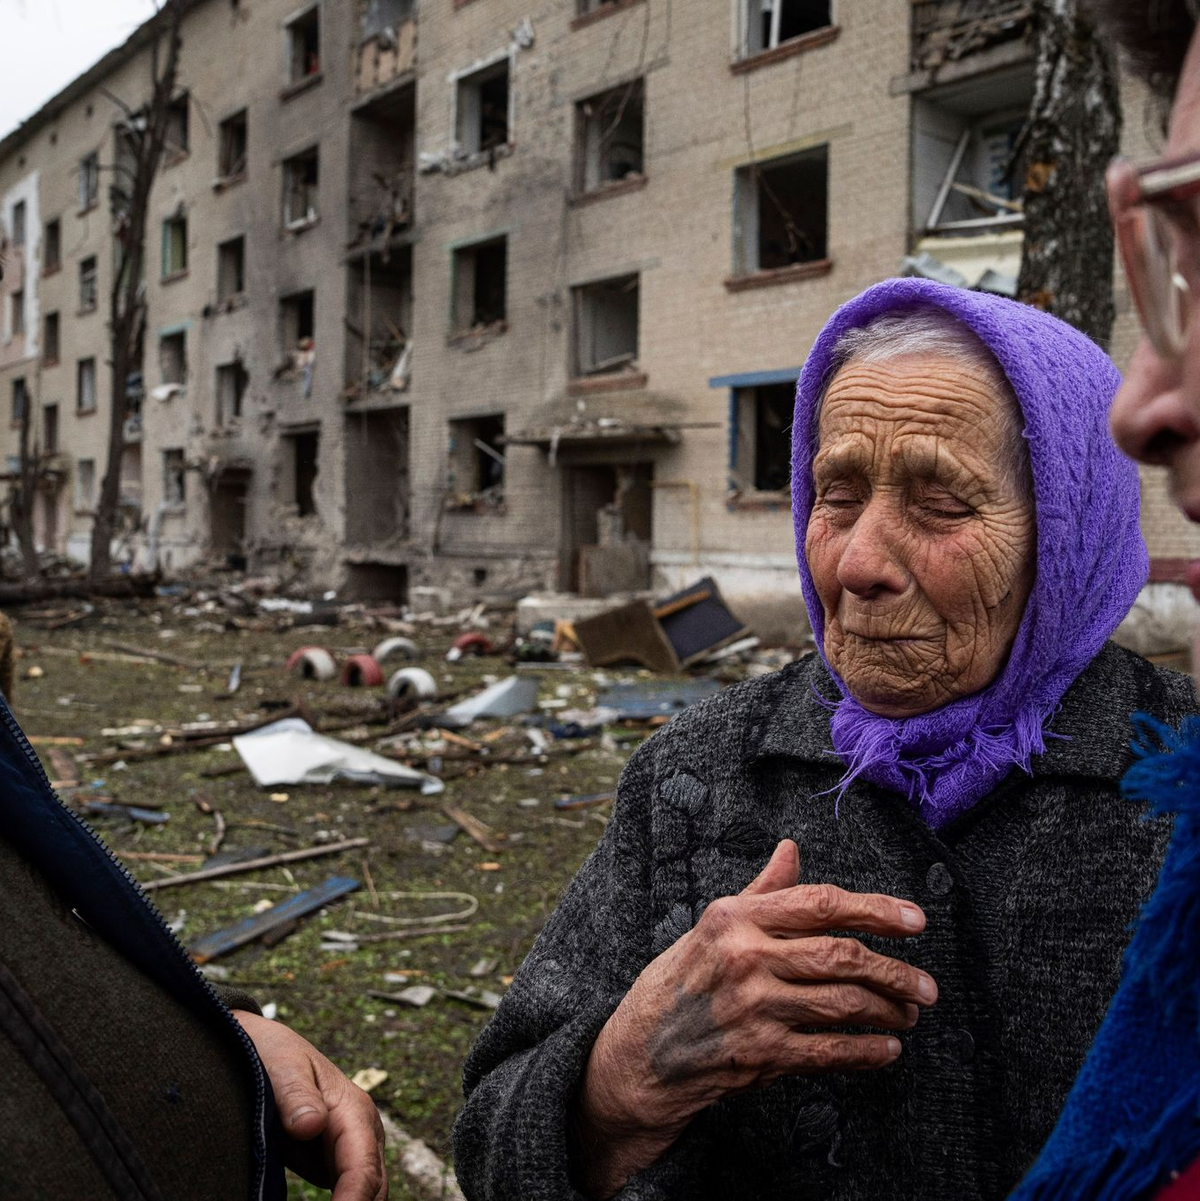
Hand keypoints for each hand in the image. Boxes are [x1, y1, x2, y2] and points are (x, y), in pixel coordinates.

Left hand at [233, 1010, 387, 1200]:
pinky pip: (344, 1193)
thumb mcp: (283, 1065)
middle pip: (372, 1188)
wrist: (266, 1050)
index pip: (362, 1167)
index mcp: (353, 1111)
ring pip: (363, 1193)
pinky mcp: (331, 1163)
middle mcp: (360, 1133)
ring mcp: (348, 1150)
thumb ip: (296, 1094)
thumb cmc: (276, 1054)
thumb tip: (311, 1125)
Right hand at [572, 840, 935, 1197]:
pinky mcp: (758, 1055)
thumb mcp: (713, 926)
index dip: (875, 909)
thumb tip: (791, 849)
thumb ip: (761, 892)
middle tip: (927, 986)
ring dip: (887, 1011)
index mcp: (736, 918)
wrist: (642, 1052)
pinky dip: (866, 1052)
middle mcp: (745, 957)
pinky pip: (828, 1052)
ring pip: (841, 1004)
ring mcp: (752, 1008)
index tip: (916, 920)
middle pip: (840, 956)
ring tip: (909, 1014)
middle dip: (895, 971)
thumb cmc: (681, 981)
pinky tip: (887, 1050)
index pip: (820, 903)